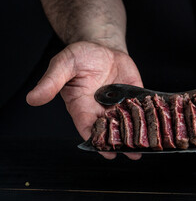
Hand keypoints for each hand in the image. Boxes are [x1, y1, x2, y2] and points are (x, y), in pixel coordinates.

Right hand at [26, 41, 142, 159]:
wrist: (100, 46)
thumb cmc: (79, 56)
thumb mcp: (64, 65)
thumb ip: (51, 82)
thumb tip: (32, 98)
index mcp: (82, 107)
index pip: (89, 129)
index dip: (98, 141)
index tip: (108, 153)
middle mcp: (100, 110)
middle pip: (110, 130)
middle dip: (120, 142)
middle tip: (133, 154)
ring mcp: (119, 103)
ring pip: (127, 123)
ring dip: (136, 133)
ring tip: (147, 145)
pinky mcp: (134, 95)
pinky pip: (141, 107)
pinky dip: (148, 115)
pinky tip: (157, 123)